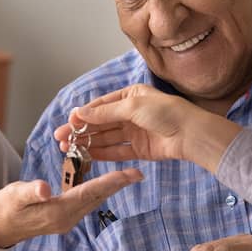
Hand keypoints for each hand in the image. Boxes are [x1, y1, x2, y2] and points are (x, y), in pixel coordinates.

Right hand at [0, 168, 142, 247]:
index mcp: (57, 212)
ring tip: (127, 176)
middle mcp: (67, 218)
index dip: (109, 182)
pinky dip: (97, 190)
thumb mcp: (13, 196)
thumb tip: (45, 189)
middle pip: (97, 197)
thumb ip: (30, 192)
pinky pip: (86, 201)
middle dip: (117, 185)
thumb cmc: (4, 209)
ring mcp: (67, 220)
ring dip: (110, 188)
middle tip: (138, 173)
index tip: (128, 175)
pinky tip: (105, 183)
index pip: (88, 193)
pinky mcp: (65, 217)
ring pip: (94, 200)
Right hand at [51, 84, 241, 169]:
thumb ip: (106, 112)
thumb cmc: (166, 112)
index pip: (101, 105)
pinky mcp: (140, 149)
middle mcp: (131, 113)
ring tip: (68, 148)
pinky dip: (102, 153)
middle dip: (81, 130)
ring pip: (106, 138)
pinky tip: (87, 155)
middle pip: (101, 123)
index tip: (67, 122)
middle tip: (60, 138)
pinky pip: (117, 151)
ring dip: (88, 142)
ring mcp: (135, 132)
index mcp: (130, 96)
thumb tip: (80, 114)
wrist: (191, 134)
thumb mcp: (133, 106)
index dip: (83, 114)